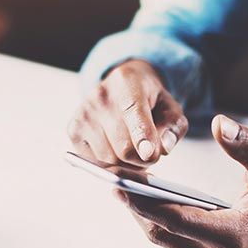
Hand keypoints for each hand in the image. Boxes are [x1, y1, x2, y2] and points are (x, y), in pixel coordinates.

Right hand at [67, 59, 187, 166]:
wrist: (122, 86)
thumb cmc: (149, 99)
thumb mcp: (171, 108)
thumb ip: (174, 127)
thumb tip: (164, 147)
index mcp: (128, 83)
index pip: (134, 113)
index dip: (142, 136)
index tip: (150, 154)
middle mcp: (101, 96)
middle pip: (124, 147)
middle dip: (143, 159)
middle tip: (150, 152)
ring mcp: (84, 113)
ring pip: (110, 160)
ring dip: (127, 164)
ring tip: (133, 147)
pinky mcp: (73, 129)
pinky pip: (96, 163)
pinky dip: (111, 164)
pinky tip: (116, 148)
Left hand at [118, 115, 247, 247]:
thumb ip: (245, 143)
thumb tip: (220, 122)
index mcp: (233, 233)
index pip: (177, 220)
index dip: (145, 203)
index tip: (120, 185)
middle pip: (162, 235)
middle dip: (136, 209)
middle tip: (112, 180)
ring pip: (166, 241)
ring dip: (144, 215)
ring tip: (124, 186)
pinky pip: (176, 240)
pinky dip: (159, 220)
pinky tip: (149, 197)